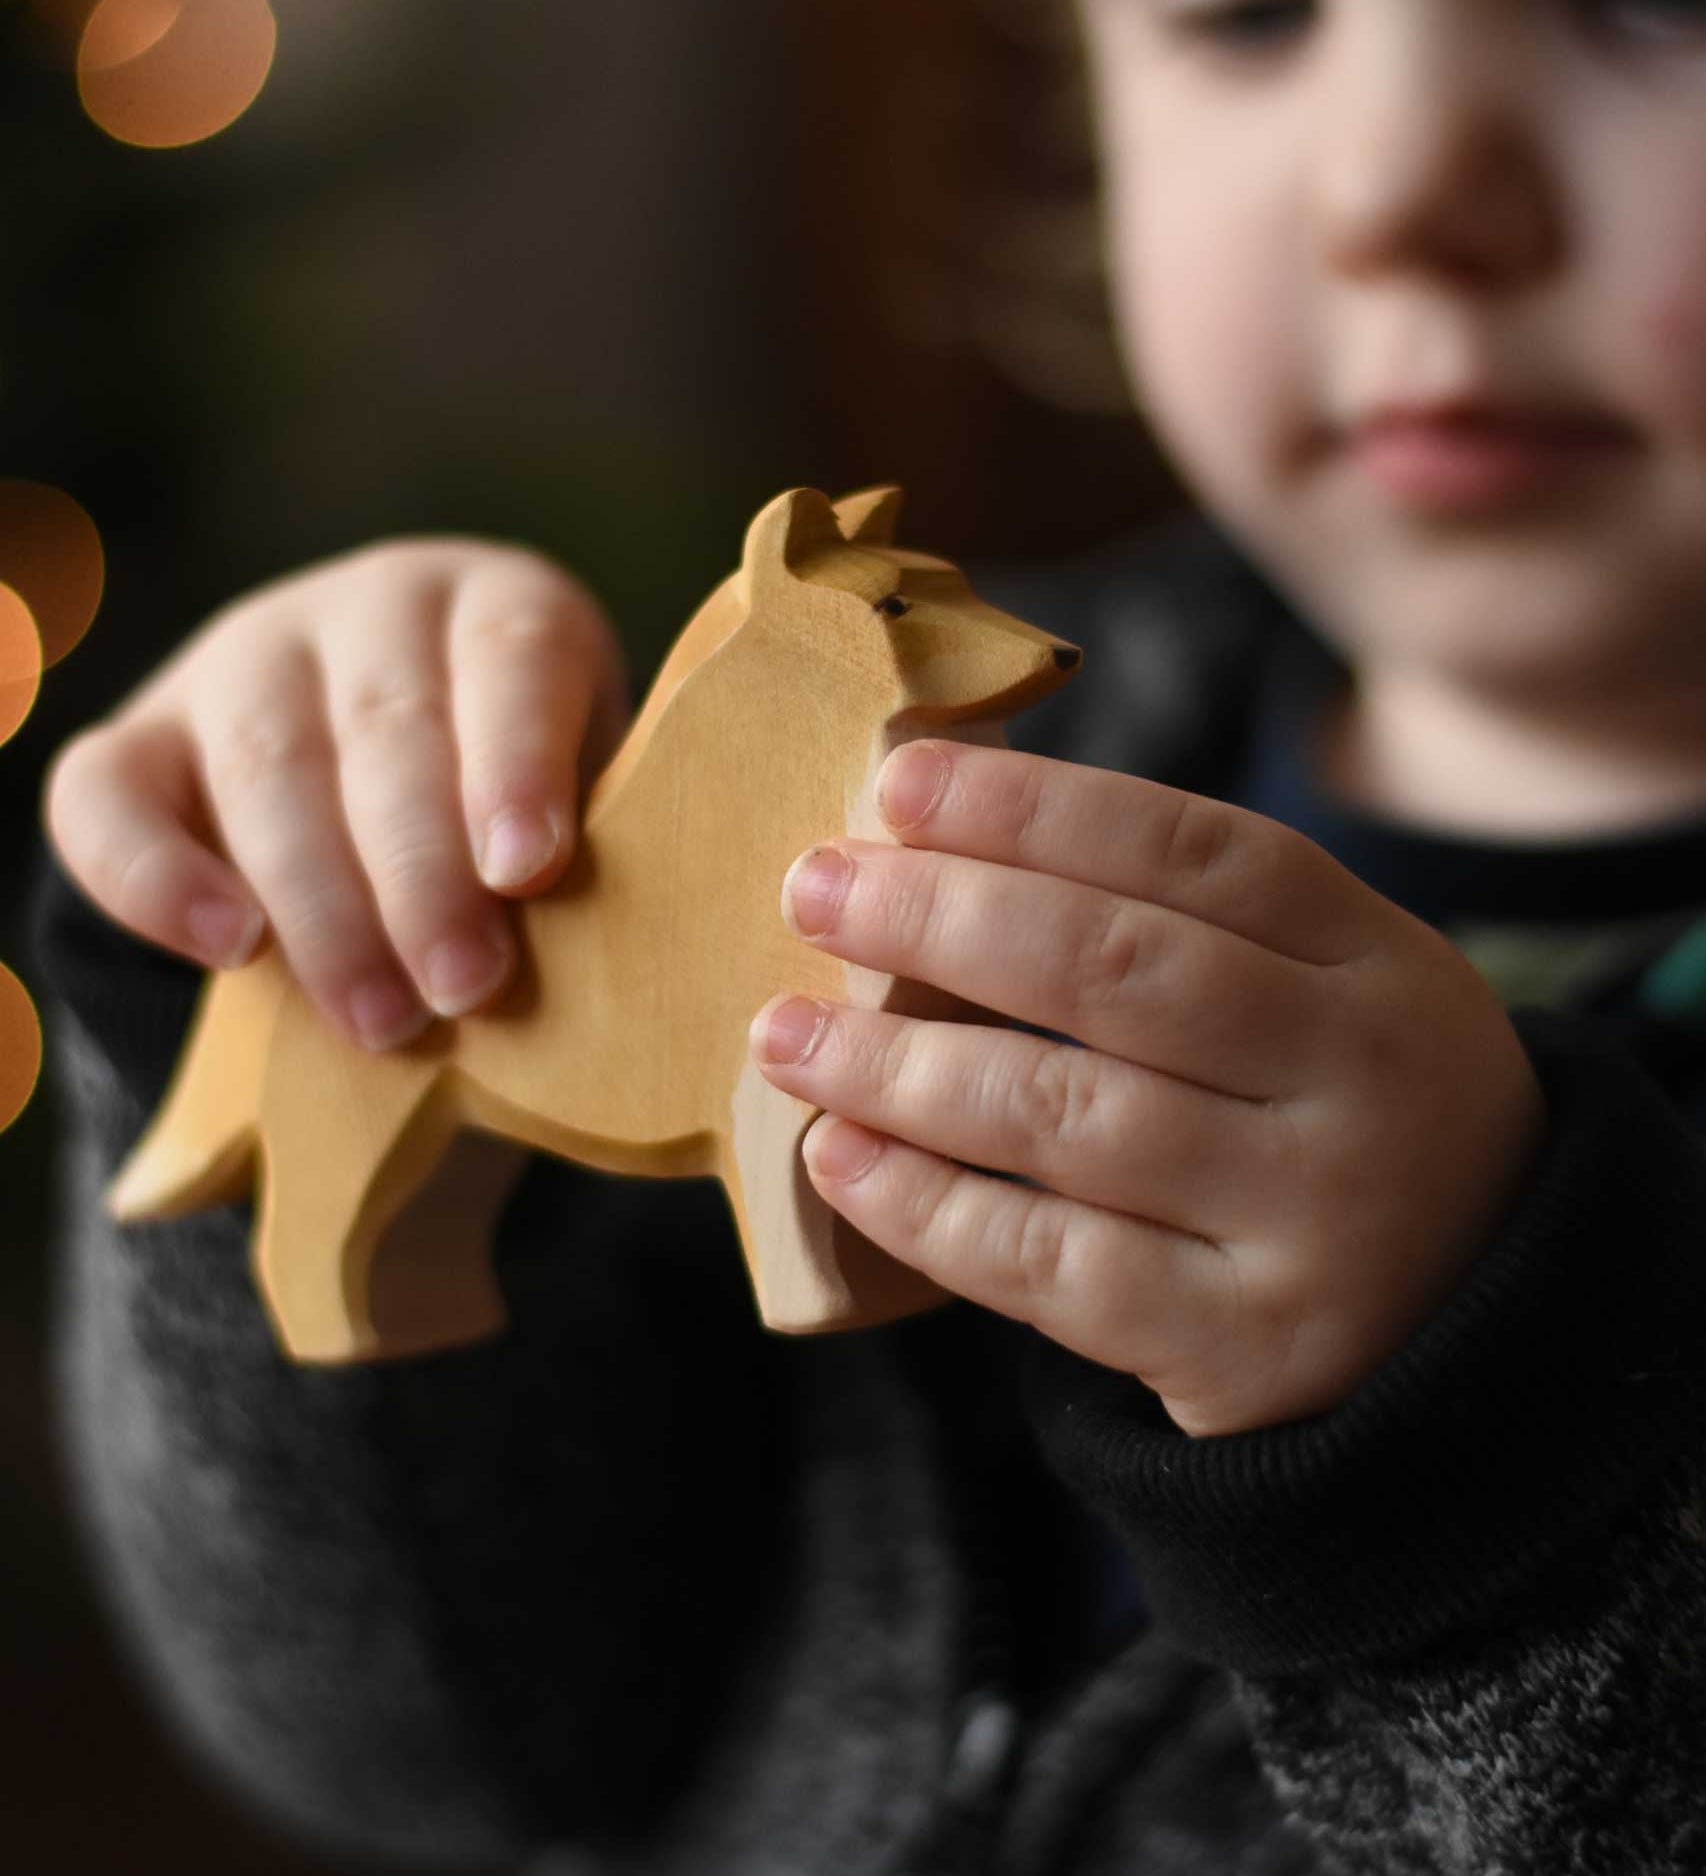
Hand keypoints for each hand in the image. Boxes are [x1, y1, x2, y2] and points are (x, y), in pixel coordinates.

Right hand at [42, 538, 627, 1050]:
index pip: (510, 656)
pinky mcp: (140, 737)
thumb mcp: (581, 806)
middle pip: (386, 724)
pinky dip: (157, 877)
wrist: (384, 796)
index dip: (517, 761)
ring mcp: (242, 661)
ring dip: (325, 905)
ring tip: (382, 1021)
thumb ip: (596, 849)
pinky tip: (228, 951)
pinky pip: (107, 796)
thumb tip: (634, 960)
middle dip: (425, 870)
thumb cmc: (521, 817)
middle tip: (466, 988)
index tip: (529, 871)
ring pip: (265, 764)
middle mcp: (368, 610)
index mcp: (497, 607)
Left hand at [748, 740, 1544, 1435]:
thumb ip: (1180, 927)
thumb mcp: (1327, 994)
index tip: (897, 785)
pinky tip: (839, 1158)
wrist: (1477, 1328)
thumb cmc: (1340, 1117)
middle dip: (941, 918)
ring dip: (898, 1067)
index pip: (1192, 853)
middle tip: (811, 888)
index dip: (1034, 810)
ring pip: (1065, 1116)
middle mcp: (1357, 1078)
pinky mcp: (1244, 1346)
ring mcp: (1310, 1219)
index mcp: (1376, 960)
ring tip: (782, 1034)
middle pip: (1119, 970)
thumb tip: (936, 845)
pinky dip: (926, 1207)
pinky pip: (1051, 1267)